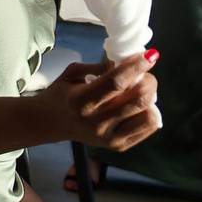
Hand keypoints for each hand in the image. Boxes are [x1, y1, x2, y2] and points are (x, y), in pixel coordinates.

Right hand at [38, 53, 159, 150]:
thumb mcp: (72, 74)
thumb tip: (127, 63)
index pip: (116, 82)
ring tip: (142, 90)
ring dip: (151, 96)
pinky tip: (140, 106)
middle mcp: (96, 122)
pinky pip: (148, 127)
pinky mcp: (118, 145)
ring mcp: (109, 137)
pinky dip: (150, 112)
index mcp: (80, 101)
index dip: (136, 67)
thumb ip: (99, 67)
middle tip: (145, 73)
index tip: (149, 55)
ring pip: (147, 115)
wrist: (51, 123)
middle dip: (148, 80)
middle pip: (137, 99)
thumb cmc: (62, 94)